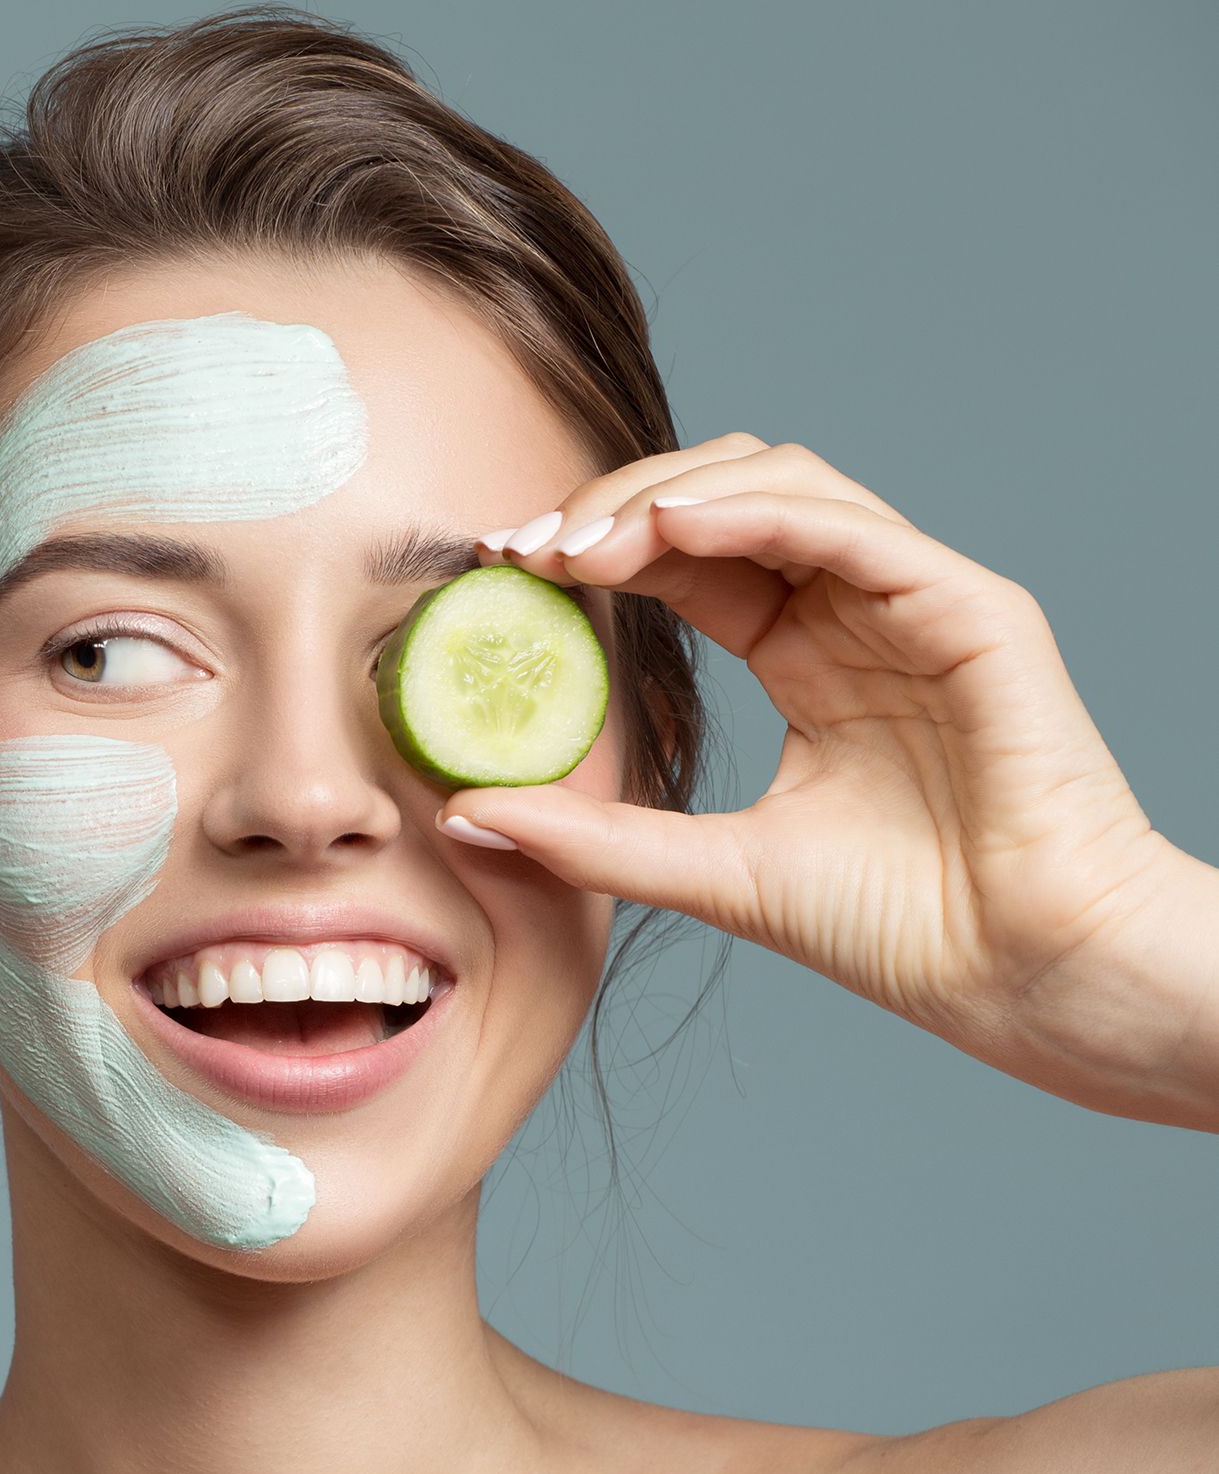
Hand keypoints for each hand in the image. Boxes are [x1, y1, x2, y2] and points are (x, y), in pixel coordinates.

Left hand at [442, 432, 1217, 1129]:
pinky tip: (671, 531)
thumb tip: (464, 814)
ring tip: (581, 542)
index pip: (685, 559)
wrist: (1023, 977)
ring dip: (669, 494)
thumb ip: (593, 838)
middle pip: (722, 495)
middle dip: (614, 503)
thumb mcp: (712, 872)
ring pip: (784, 482)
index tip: (497, 567)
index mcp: (804, 654)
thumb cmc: (901, 929)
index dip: (592, 549)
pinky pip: (853, 527)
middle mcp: (856, 612)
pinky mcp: (972, 610)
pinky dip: (755, 512)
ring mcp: (916, 602)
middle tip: (522, 546)